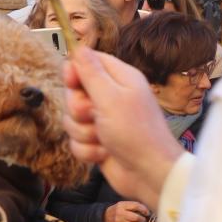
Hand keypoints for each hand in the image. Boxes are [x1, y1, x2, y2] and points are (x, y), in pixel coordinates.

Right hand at [63, 47, 182, 208]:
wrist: (149, 174)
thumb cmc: (136, 133)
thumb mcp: (111, 97)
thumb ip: (91, 72)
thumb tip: (79, 47)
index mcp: (120, 79)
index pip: (87, 62)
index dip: (74, 72)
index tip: (72, 83)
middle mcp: (111, 97)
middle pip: (74, 92)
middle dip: (78, 109)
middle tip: (94, 116)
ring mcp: (104, 121)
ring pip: (72, 119)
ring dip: (83, 132)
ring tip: (103, 138)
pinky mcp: (98, 142)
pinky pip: (76, 141)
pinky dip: (87, 150)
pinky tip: (103, 154)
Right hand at [103, 200, 149, 221]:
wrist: (105, 218)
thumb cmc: (117, 210)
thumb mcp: (123, 205)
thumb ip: (133, 206)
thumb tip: (147, 210)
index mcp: (122, 205)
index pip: (136, 206)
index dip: (144, 210)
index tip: (147, 213)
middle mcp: (120, 213)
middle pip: (136, 218)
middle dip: (143, 219)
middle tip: (144, 220)